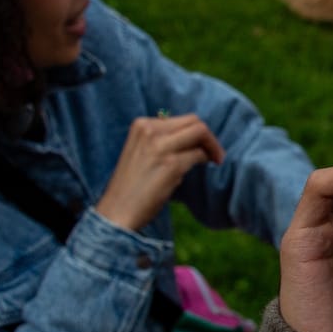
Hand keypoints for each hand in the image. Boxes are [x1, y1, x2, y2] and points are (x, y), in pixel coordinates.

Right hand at [94, 115, 225, 234]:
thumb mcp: (141, 152)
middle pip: (193, 121)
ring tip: (215, 159)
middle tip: (215, 153)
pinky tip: (207, 167)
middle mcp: (150, 130)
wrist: (117, 212)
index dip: (196, 132)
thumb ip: (161, 141)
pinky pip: (199, 155)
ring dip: (212, 146)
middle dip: (208, 136)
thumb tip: (192, 138)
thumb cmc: (131, 187)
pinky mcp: (171, 164)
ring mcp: (160, 146)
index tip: (203, 145)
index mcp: (141, 125)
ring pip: (200, 132)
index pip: (180, 119)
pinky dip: (205, 160)